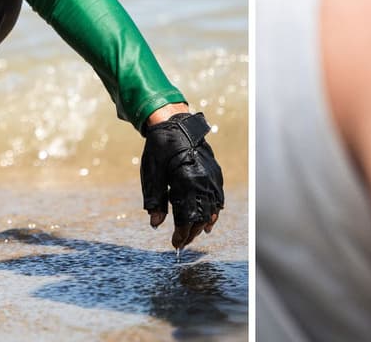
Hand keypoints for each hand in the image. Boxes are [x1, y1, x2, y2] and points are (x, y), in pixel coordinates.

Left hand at [141, 110, 223, 247]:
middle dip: (191, 233)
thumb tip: (156, 224)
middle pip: (202, 217)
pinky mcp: (216, 173)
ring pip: (213, 209)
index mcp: (186, 182)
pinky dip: (215, 211)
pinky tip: (210, 219)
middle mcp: (203, 181)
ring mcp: (212, 177)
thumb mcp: (151, 174)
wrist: (176, 124)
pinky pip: (219, 197)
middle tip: (182, 242)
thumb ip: (155, 200)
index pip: (187, 218)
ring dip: (203, 223)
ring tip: (195, 233)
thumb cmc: (160, 149)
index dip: (181, 234)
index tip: (175, 244)